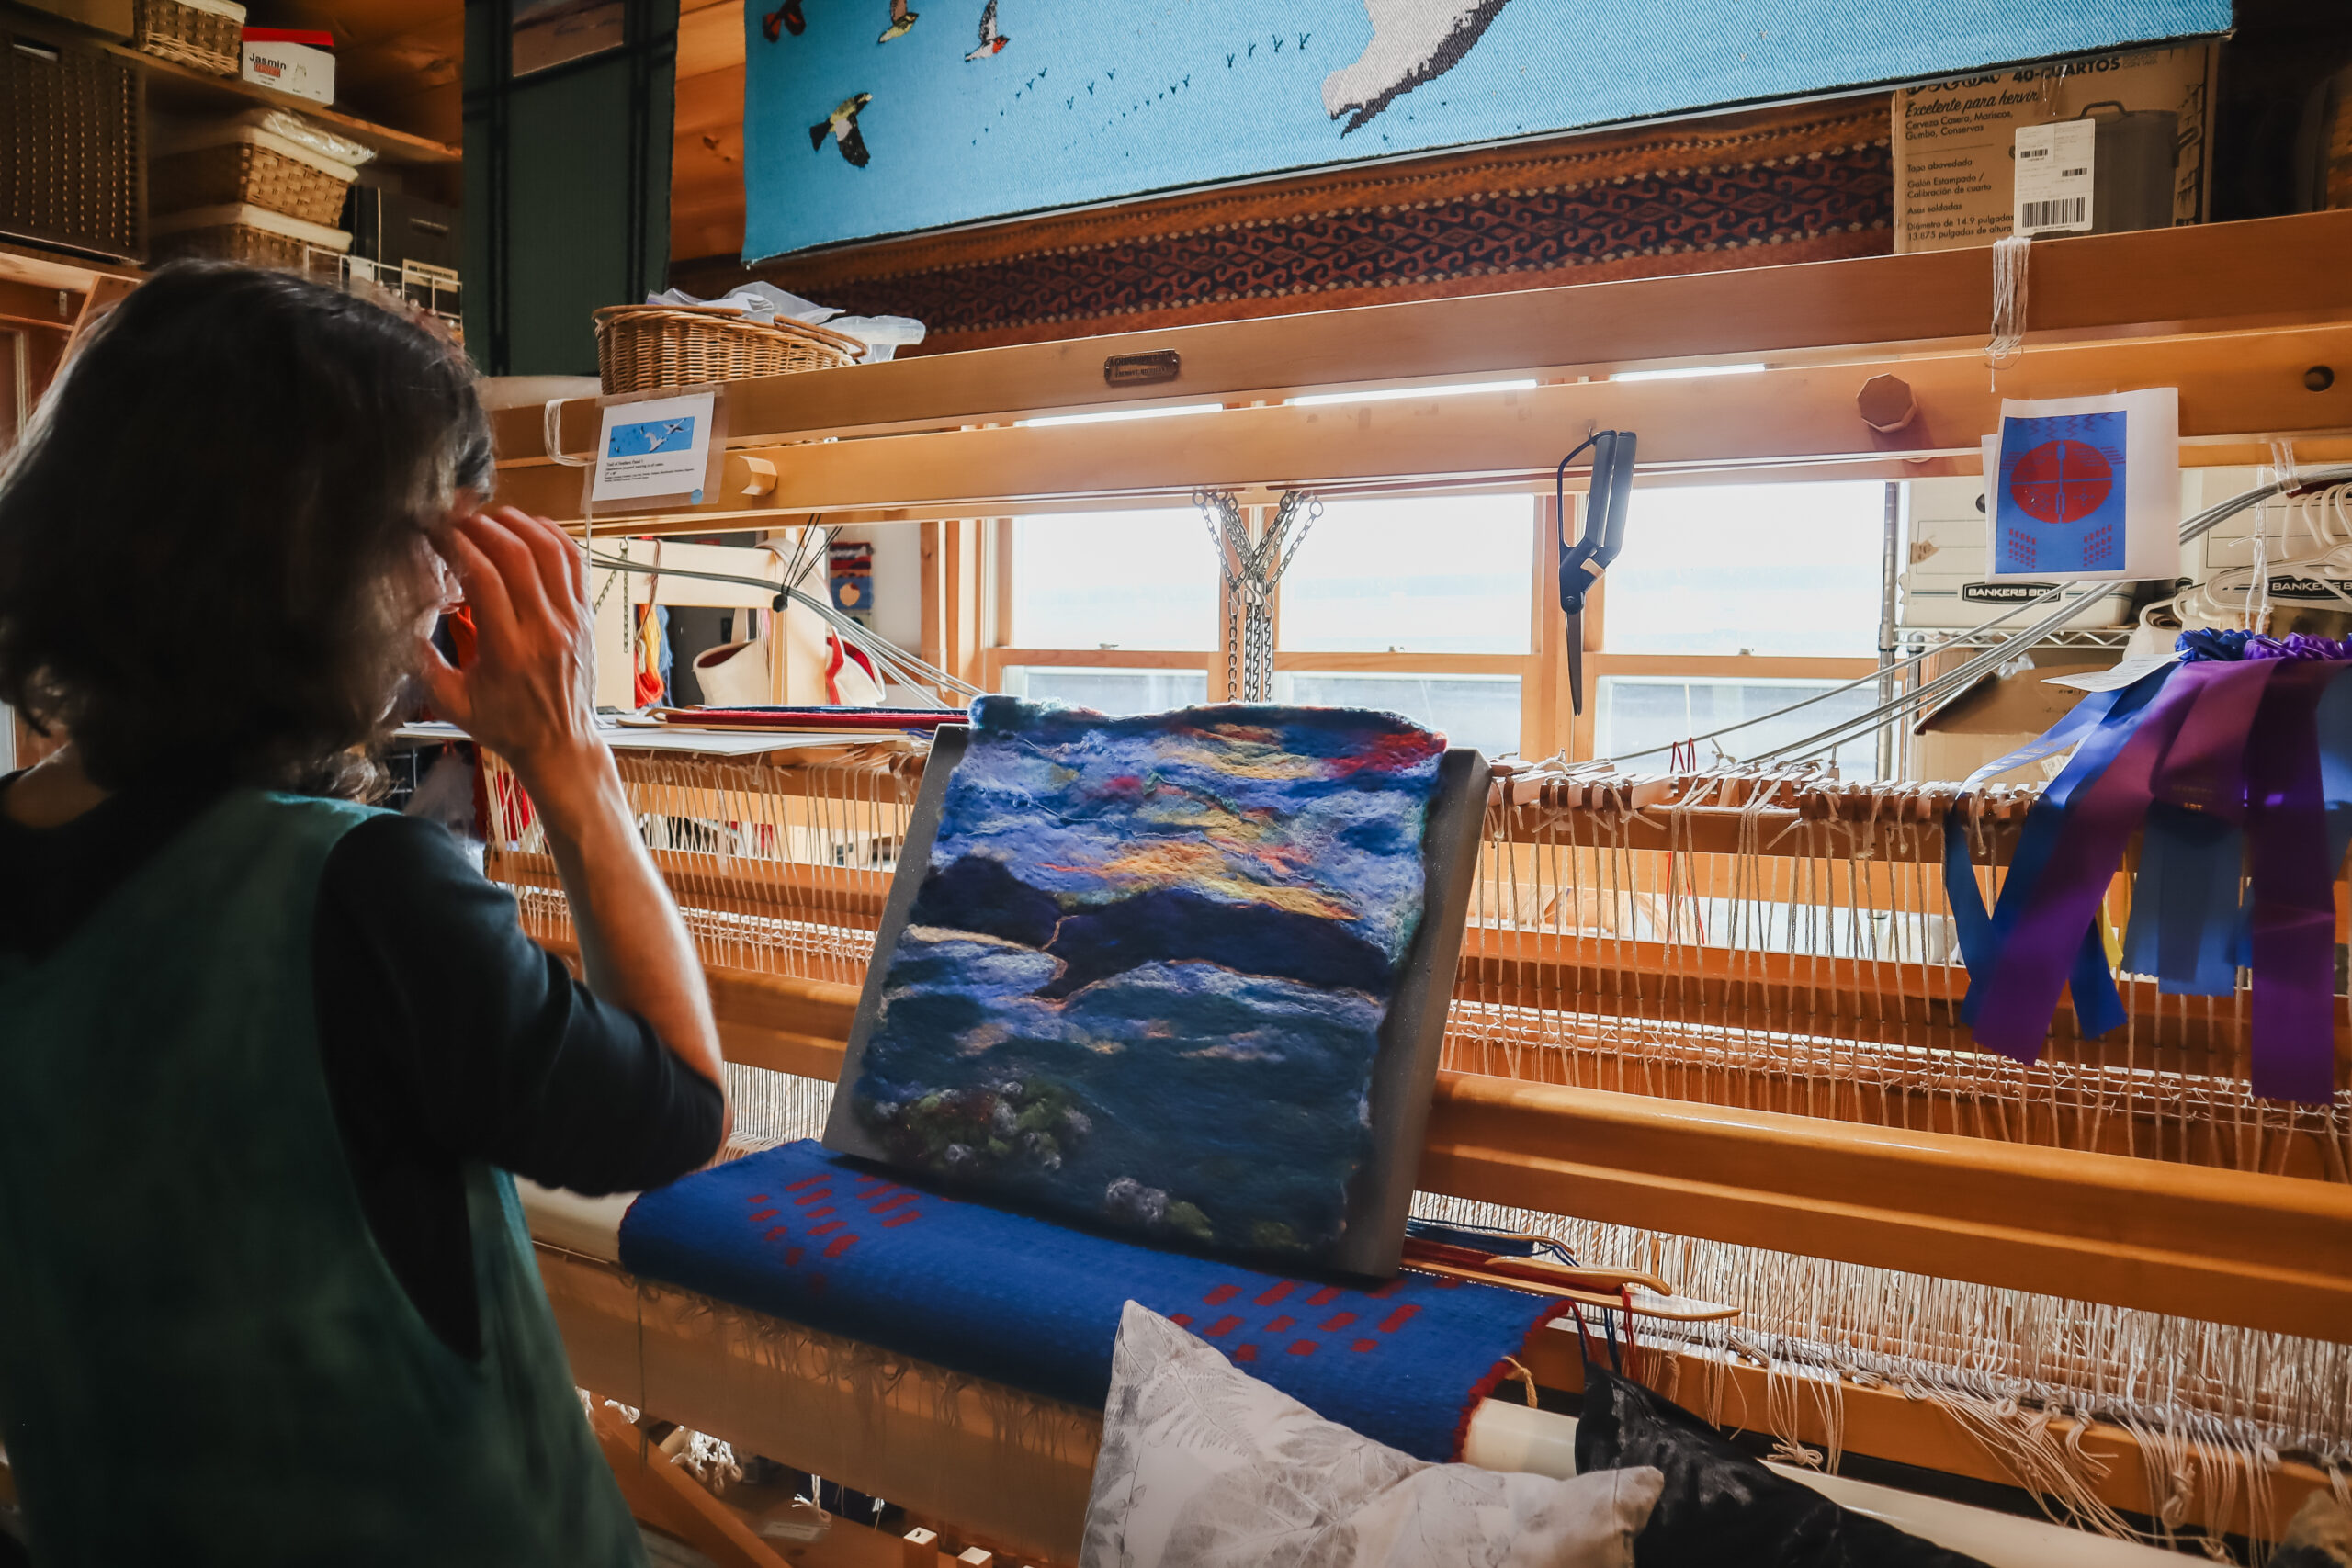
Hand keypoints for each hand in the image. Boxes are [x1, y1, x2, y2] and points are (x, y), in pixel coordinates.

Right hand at [417, 506, 602, 782]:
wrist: (559, 745)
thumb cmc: (504, 725)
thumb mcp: (451, 702)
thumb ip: (421, 663)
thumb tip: (397, 620)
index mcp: (509, 651)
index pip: (485, 579)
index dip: (457, 545)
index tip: (435, 531)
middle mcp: (545, 631)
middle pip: (518, 556)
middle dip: (483, 527)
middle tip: (457, 519)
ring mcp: (571, 620)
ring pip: (551, 552)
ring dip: (518, 525)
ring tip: (489, 518)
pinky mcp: (587, 616)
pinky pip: (575, 563)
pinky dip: (553, 537)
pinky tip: (529, 529)